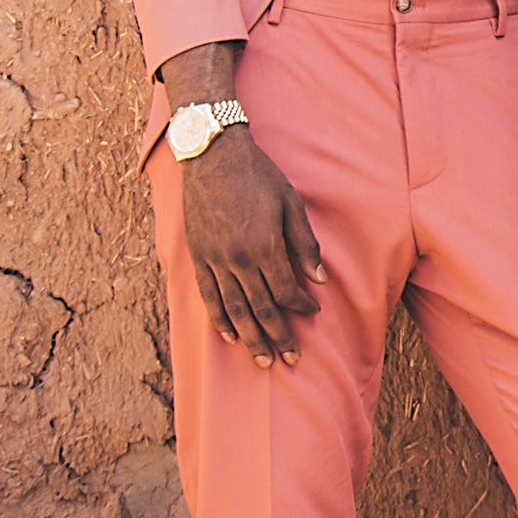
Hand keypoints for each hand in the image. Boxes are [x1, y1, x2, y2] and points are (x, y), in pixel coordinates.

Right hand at [179, 126, 328, 362]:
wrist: (212, 156)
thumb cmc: (258, 176)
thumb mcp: (290, 203)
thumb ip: (304, 244)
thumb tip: (319, 278)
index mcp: (264, 245)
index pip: (286, 290)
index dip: (301, 306)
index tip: (312, 312)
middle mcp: (238, 259)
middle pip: (261, 308)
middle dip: (277, 336)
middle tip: (290, 360)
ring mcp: (214, 260)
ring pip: (234, 309)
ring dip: (250, 337)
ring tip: (263, 360)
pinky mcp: (198, 256)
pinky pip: (209, 296)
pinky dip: (219, 319)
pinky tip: (230, 336)